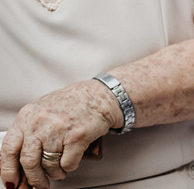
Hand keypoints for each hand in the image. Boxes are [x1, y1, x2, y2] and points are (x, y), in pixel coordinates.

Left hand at [0, 81, 117, 188]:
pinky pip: (67, 164)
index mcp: (28, 116)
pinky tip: (72, 159)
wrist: (101, 95)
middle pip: (28, 161)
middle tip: (38, 184)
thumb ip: (28, 133)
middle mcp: (40, 122)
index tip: (11, 182)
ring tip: (59, 170)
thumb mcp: (42, 112)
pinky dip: (69, 167)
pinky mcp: (77, 137)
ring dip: (54, 173)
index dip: (7, 170)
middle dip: (33, 179)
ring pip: (48, 166)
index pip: (8, 149)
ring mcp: (58, 129)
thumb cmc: (73, 104)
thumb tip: (18, 164)